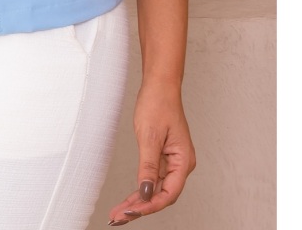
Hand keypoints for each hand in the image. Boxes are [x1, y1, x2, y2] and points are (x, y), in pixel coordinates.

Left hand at [107, 83, 195, 224]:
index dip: (149, 205)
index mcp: (183, 161)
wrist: (159, 85)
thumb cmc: (158, 104)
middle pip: (161, 194)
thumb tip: (146, 193)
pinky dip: (140, 189)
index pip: (168, 193)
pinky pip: (152, 178)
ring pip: (155, 188)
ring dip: (137, 201)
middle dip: (139, 208)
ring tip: (119, 213)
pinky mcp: (163, 156)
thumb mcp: (150, 136)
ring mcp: (172, 161)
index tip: (131, 211)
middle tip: (118, 218)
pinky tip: (129, 199)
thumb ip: (148, 167)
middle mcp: (180, 164)